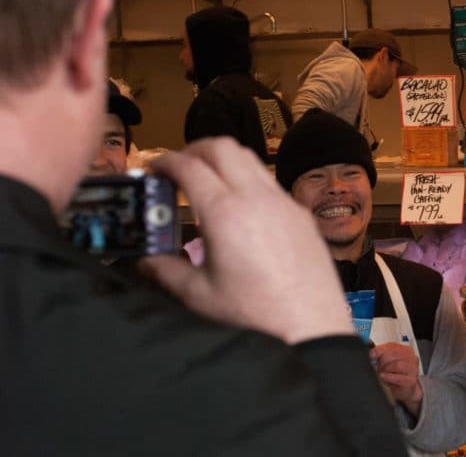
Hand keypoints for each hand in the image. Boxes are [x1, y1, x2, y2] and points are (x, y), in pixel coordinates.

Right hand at [141, 138, 352, 343]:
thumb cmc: (254, 315)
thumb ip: (166, 271)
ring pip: (250, 159)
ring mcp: (284, 202)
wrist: (310, 326)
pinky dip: (248, 181)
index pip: (189, 166)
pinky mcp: (302, 214)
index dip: (165, 160)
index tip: (153, 167)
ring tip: (206, 184)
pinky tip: (239, 209)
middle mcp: (257, 197)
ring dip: (224, 161)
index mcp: (225, 212)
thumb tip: (145, 261)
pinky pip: (270, 183)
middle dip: (195, 149)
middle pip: (223, 147)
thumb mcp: (200, 295)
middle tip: (178, 167)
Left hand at [370, 342, 422, 414]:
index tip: (371, 355)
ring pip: (396, 365)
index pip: (391, 346)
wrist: (404, 390)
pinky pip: (398, 377)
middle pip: (393, 354)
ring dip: (386, 370)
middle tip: (377, 367)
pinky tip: (384, 377)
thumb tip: (372, 353)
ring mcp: (413, 368)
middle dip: (382, 361)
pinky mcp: (411, 380)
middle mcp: (411, 357)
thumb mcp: (388, 363)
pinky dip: (388, 377)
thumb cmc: (396, 375)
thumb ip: (381, 356)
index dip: (379, 350)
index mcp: (405, 350)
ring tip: (382, 373)